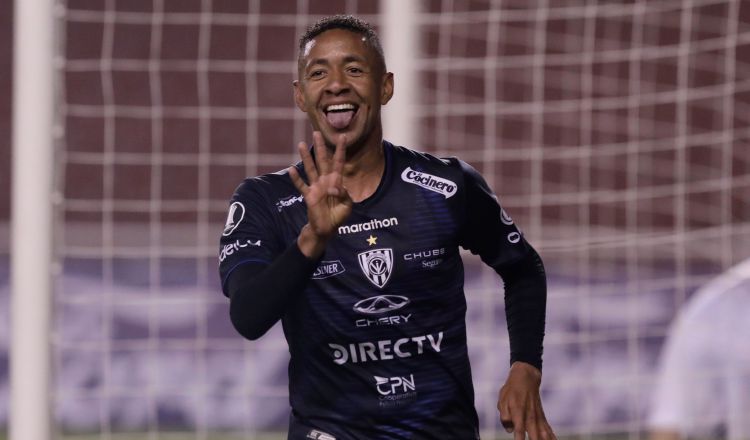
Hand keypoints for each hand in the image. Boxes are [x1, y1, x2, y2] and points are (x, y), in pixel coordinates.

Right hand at [288, 131, 352, 257]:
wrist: (327, 229)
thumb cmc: (338, 216)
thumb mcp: (347, 205)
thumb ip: (344, 195)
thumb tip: (333, 189)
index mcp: (337, 182)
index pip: (339, 162)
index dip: (340, 150)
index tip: (342, 136)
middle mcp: (325, 181)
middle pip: (322, 161)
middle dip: (320, 147)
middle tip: (316, 133)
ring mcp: (316, 188)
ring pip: (310, 169)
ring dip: (306, 157)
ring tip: (301, 144)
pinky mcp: (309, 196)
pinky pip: (302, 186)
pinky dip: (296, 178)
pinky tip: (291, 169)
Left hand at [497, 362, 555, 439]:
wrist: (526, 378)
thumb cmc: (511, 390)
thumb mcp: (502, 400)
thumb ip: (504, 416)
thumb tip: (509, 430)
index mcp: (518, 412)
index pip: (519, 430)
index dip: (519, 439)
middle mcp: (530, 416)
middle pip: (535, 434)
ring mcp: (538, 417)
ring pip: (544, 433)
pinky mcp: (542, 417)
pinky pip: (548, 429)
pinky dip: (552, 437)